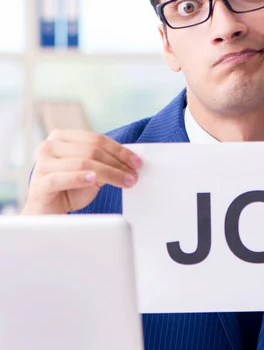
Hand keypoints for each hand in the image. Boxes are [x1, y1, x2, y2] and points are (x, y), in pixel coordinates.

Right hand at [22, 130, 141, 214]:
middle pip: (91, 151)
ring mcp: (42, 164)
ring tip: (126, 182)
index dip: (119, 150)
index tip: (137, 162)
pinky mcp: (39, 183)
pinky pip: (62, 178)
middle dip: (117, 164)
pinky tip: (93, 179)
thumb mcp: (92, 173)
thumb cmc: (69, 189)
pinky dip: (79, 178)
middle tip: (134, 176)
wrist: (48, 211)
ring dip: (109, 173)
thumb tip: (131, 163)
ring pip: (82, 163)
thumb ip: (106, 164)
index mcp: (62, 138)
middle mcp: (50, 146)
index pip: (96, 139)